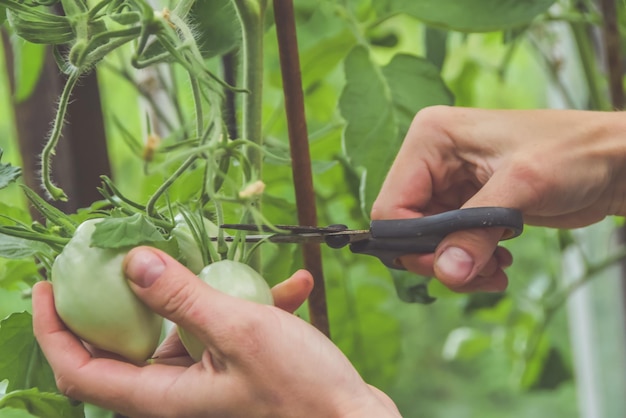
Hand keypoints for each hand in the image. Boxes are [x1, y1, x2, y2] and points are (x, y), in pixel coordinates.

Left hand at [33, 247, 399, 417]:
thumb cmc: (301, 390)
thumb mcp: (240, 331)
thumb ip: (183, 297)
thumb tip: (133, 264)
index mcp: (164, 396)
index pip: (82, 371)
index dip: (54, 330)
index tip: (47, 285)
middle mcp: (178, 393)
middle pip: (131, 342)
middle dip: (133, 294)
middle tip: (139, 250)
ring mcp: (209, 383)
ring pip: (188, 329)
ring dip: (211, 292)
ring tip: (243, 266)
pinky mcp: (238, 371)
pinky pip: (230, 332)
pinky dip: (253, 307)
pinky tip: (294, 287)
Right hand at [372, 106, 625, 291]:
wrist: (613, 162)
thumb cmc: (573, 154)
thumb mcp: (521, 189)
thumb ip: (476, 231)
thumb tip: (445, 274)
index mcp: (430, 139)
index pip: (392, 206)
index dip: (412, 244)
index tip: (447, 267)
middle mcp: (430, 159)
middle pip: (406, 227)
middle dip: (440, 257)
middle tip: (478, 273)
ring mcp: (446, 182)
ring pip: (427, 241)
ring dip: (458, 264)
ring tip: (495, 269)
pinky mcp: (464, 203)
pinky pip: (448, 243)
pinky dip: (470, 261)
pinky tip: (498, 261)